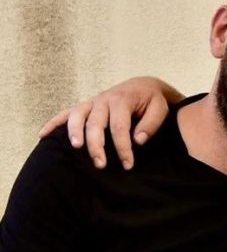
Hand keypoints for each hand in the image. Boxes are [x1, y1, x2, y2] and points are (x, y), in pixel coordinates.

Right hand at [38, 77, 175, 169]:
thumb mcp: (160, 109)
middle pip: (95, 124)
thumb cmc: (152, 101)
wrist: (143, 86)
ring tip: (76, 148)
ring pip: (77, 116)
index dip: (123, 147)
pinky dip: (53, 123)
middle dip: (97, 146)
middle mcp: (103, 100)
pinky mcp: (85, 106)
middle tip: (101, 165)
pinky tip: (42, 135)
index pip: (119, 127)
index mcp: (122, 100)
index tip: (128, 165)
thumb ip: (150, 124)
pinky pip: (65, 113)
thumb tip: (138, 140)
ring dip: (74, 132)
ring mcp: (91, 102)